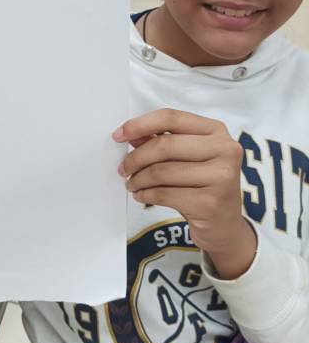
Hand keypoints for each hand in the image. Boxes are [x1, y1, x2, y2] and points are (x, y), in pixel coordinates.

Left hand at [113, 109, 256, 277]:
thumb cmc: (202, 184)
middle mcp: (224, 149)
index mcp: (216, 130)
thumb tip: (131, 134)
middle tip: (123, 168)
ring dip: (138, 179)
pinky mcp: (210, 202)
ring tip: (131, 184)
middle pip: (165, 145)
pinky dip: (146, 194)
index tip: (118, 135)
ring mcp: (221, 177)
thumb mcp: (186, 157)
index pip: (171, 117)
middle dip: (136, 157)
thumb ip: (161, 141)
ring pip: (162, 171)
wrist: (224, 224)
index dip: (140, 124)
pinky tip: (141, 195)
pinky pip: (165, 194)